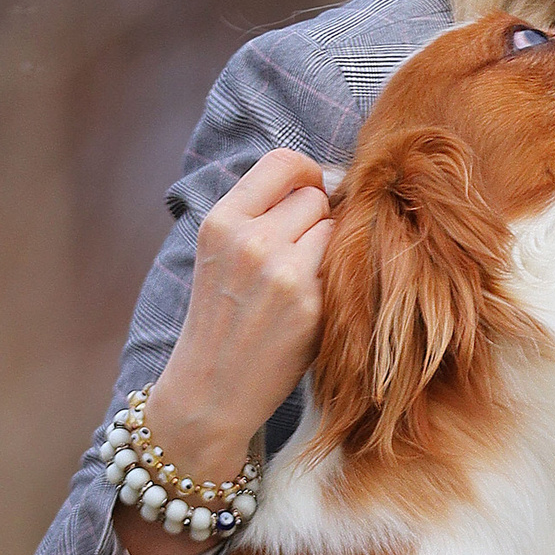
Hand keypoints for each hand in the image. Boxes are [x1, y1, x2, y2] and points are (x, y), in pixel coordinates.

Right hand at [116, 147, 333, 554]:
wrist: (209, 392)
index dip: (307, 173)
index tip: (312, 191)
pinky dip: (336, 281)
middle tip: (300, 255)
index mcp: (221, 221)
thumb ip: (261, 214)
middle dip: (317, 220)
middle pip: (316, 197)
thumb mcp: (220, 254)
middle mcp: (250, 240)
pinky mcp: (311, 306)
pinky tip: (312, 306)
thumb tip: (329, 179)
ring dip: (330, 251)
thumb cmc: (221, 319)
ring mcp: (283, 273)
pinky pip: (345, 268)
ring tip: (304, 282)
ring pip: (335, 230)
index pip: (283, 162)